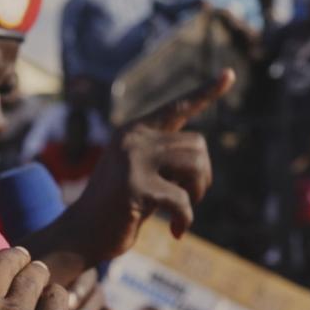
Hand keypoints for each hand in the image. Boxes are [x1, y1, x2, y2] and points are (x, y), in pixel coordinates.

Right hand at [65, 69, 234, 260]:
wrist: (80, 235)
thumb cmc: (115, 208)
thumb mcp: (139, 175)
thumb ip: (163, 159)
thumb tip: (200, 157)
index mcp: (134, 131)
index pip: (176, 107)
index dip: (206, 92)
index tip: (229, 74)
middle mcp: (133, 138)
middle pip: (198, 145)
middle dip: (201, 176)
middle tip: (187, 198)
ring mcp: (133, 160)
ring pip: (196, 164)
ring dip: (197, 193)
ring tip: (181, 210)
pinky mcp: (135, 187)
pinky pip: (182, 200)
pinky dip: (185, 219)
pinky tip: (175, 231)